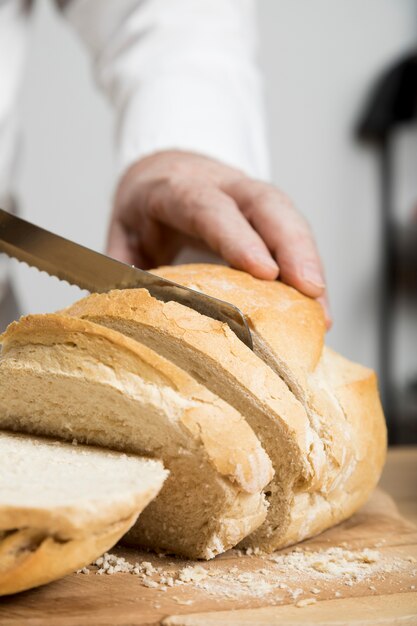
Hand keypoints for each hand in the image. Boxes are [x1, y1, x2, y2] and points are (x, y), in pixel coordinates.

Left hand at [107, 150, 330, 325]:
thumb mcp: (122, 231)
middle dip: (294, 248)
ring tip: (322, 310)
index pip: (211, 207)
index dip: (239, 237)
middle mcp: (223, 186)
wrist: (167, 169)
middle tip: (311, 290)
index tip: (265, 273)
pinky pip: (294, 237)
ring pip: (289, 220)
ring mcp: (251, 197)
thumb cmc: (145, 207)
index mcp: (177, 190)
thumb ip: (122, 267)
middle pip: (267, 206)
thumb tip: (124, 312)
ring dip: (310, 263)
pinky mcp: (268, 215)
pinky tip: (318, 304)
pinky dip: (308, 270)